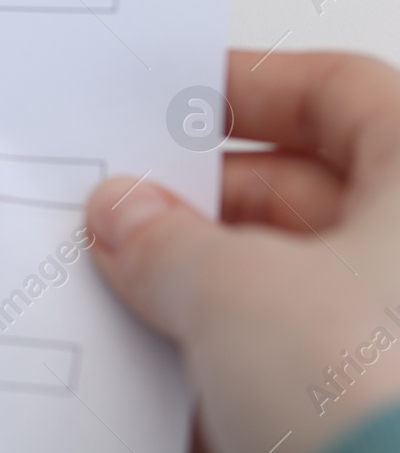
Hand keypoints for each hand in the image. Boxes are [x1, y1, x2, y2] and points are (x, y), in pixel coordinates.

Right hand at [86, 51, 399, 452]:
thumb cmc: (378, 396)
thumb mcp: (234, 290)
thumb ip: (165, 238)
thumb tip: (128, 216)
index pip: (342, 92)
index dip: (248, 88)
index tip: (172, 105)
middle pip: (314, 197)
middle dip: (206, 208)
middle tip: (125, 216)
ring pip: (303, 290)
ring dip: (215, 295)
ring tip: (135, 303)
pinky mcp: (382, 412)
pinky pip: (307, 371)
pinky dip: (244, 372)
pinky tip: (174, 385)